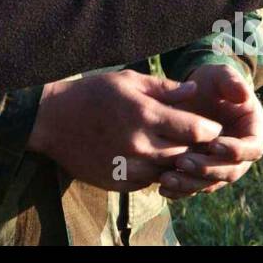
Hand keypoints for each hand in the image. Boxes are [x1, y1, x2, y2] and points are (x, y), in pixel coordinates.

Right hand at [26, 70, 222, 191]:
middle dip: (196, 147)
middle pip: (187, 154)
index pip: (196, 130)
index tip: (210, 125)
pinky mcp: (119, 182)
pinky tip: (148, 156)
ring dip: (175, 161)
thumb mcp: (128, 80)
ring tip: (172, 146)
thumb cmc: (93, 93)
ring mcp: (129, 167)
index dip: (209, 129)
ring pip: (169, 170)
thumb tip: (195, 90)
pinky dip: (154, 171)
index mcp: (145, 114)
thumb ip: (165, 88)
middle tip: (197, 138)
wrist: (52, 120)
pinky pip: (149, 181)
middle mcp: (140, 144)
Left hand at [155, 64, 262, 199]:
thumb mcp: (221, 74)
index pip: (252, 148)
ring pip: (212, 182)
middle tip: (184, 162)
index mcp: (254, 131)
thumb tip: (244, 95)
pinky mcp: (204, 172)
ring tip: (167, 178)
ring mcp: (223, 165)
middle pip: (231, 171)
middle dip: (208, 169)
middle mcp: (242, 154)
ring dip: (191, 183)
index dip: (236, 150)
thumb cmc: (212, 81)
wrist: (194, 93)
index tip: (214, 144)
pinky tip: (162, 187)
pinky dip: (181, 189)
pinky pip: (195, 186)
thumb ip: (232, 81)